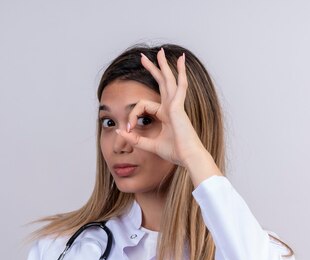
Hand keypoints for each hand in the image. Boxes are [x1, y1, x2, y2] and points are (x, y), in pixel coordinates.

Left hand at [114, 48, 205, 166]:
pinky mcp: (179, 107)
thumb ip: (135, 139)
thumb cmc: (175, 152)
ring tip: (160, 52)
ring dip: (163, 65)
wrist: (188, 157)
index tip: (129, 128)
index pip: (143, 105)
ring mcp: (176, 105)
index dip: (133, 115)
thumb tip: (120, 131)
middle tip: (143, 57)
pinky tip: (180, 61)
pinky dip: (181, 73)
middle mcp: (171, 107)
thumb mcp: (150, 145)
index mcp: (166, 114)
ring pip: (169, 80)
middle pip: (161, 83)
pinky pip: (180, 86)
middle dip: (152, 69)